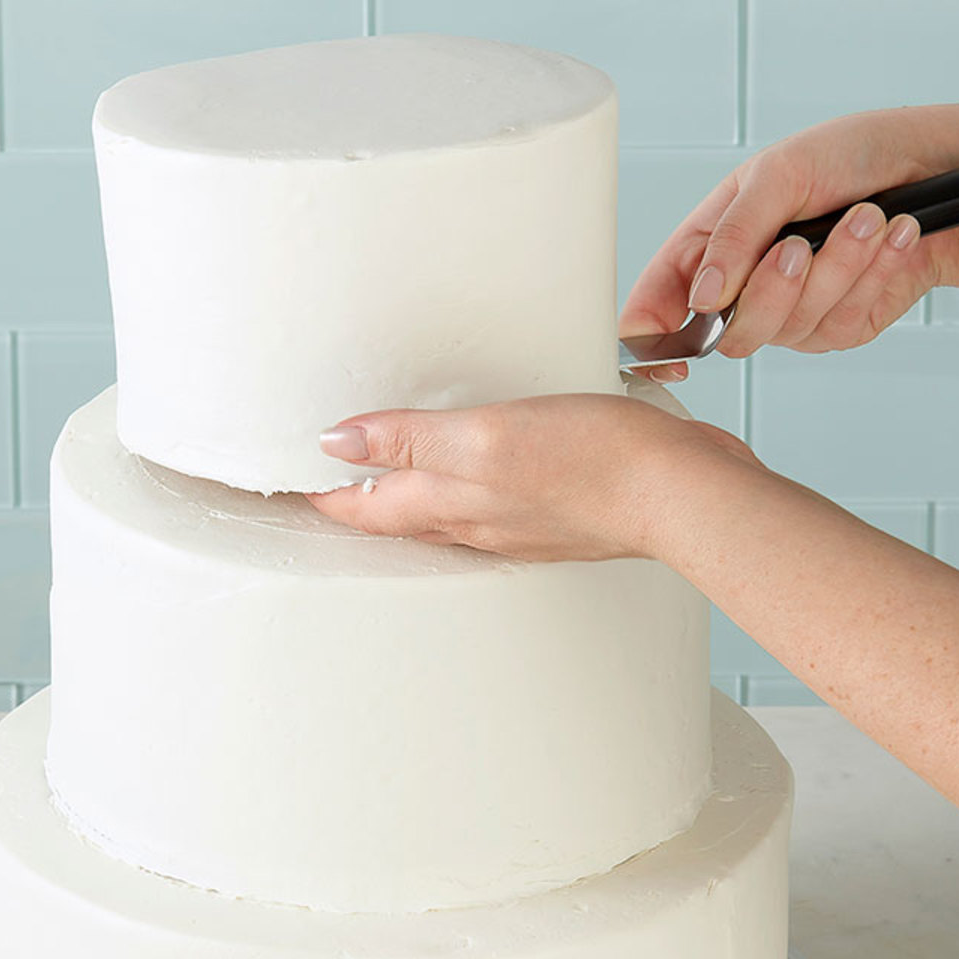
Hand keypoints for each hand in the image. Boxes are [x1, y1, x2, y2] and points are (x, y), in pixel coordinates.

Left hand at [308, 390, 760, 562]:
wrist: (680, 494)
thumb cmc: (591, 463)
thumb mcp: (483, 437)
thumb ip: (407, 441)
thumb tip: (334, 444)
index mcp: (445, 504)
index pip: (357, 508)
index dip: (315, 492)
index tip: (279, 480)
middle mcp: (472, 521)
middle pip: (391, 516)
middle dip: (351, 499)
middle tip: (315, 479)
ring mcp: (513, 520)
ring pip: (438, 512)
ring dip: (403, 495)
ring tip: (378, 474)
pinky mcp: (551, 508)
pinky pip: (488, 502)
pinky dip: (462, 487)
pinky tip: (474, 468)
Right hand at [622, 107, 958, 377]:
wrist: (930, 167)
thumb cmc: (847, 155)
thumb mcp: (778, 173)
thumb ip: (733, 236)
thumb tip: (703, 296)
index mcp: (708, 248)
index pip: (654, 307)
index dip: (650, 341)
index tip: (673, 357)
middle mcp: (742, 289)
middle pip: (728, 335)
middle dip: (771, 289)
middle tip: (800, 243)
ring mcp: (790, 313)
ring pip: (790, 328)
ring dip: (838, 266)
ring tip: (868, 217)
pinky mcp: (839, 325)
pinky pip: (842, 323)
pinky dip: (873, 274)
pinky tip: (892, 237)